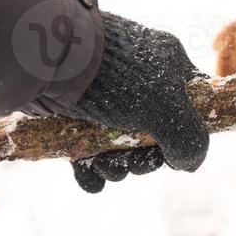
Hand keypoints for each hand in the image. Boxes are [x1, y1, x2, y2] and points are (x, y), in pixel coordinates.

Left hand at [56, 12, 209, 192]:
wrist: (44, 60)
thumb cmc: (113, 78)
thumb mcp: (166, 107)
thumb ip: (190, 139)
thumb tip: (189, 163)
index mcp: (169, 65)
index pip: (192, 107)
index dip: (185, 137)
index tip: (170, 156)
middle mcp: (140, 78)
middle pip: (155, 134)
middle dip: (142, 160)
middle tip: (131, 166)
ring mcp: (106, 95)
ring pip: (120, 144)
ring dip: (115, 167)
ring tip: (103, 167)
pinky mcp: (74, 111)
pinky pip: (91, 147)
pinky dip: (91, 167)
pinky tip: (88, 176)